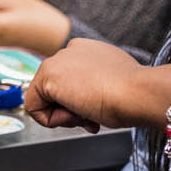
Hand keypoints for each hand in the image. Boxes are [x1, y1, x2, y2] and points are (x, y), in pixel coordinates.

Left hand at [23, 39, 142, 131]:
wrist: (136, 92)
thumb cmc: (132, 92)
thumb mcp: (112, 83)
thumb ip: (95, 85)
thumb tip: (89, 98)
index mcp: (86, 49)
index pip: (69, 81)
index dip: (80, 102)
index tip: (96, 108)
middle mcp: (69, 50)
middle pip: (56, 91)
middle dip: (71, 109)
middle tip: (91, 115)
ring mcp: (56, 61)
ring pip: (45, 100)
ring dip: (66, 115)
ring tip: (88, 114)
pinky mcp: (47, 76)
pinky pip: (35, 109)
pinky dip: (53, 120)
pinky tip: (77, 113)